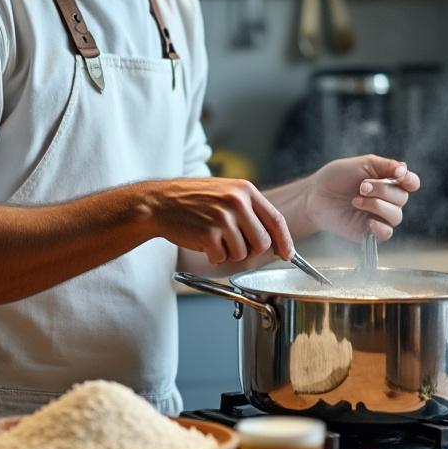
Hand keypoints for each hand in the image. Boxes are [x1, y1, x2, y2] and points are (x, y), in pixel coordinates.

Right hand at [147, 178, 292, 266]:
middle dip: (251, 250)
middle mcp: (237, 202)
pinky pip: (222, 258)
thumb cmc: (192, 199)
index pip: (276, 220)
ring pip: (243, 253)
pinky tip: (202, 242)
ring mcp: (223, 218)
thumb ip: (249, 210)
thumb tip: (273, 238)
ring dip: (229, 253)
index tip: (288, 254)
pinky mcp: (209, 234)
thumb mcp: (225, 192)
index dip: (285, 241)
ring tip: (213, 238)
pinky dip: (213, 256)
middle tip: (233, 243)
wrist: (159, 202)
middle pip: (263, 242)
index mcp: (245, 190)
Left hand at [305, 155, 420, 241]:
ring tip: (356, 200)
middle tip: (362, 186)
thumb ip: (386, 165)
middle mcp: (387, 200)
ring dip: (377, 205)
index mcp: (388, 182)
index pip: (411, 183)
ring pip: (396, 215)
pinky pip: (386, 233)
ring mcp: (379, 216)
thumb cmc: (336, 178)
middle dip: (382, 190)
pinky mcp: (369, 231)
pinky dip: (380, 227)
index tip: (399, 175)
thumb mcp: (362, 163)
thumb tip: (405, 169)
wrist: (315, 195)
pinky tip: (367, 220)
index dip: (410, 180)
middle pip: (402, 198)